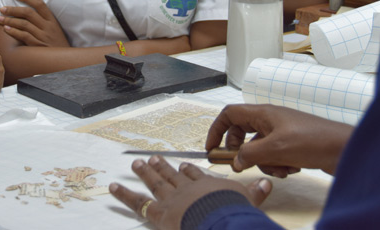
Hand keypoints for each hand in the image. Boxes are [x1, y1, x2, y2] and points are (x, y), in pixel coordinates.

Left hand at [0, 0, 69, 47]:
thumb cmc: (57, 45)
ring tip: (0, 18)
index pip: (39, 4)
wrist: (66, 60)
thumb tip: (25, 12)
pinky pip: (24, 36)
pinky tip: (6, 29)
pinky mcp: (38, 46)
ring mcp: (43, 36)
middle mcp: (48, 27)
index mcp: (52, 20)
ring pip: (24, 24)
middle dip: (13, 9)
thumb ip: (43, 21)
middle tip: (2, 8)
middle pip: (29, 13)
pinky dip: (14, 32)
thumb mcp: (54, 30)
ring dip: (10, 20)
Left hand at [109, 156, 271, 229]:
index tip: (183, 166)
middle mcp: (187, 189)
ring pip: (156, 183)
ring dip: (145, 173)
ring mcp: (171, 198)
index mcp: (207, 186)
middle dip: (162, 167)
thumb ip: (255, 193)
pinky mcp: (158, 212)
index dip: (189, 171)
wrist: (219, 221)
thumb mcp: (249, 203)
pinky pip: (137, 203)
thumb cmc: (233, 214)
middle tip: (152, 158)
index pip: (196, 176)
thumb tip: (266, 184)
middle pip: (173, 175)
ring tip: (136, 164)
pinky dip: (123, 195)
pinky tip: (113, 187)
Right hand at [206, 104, 352, 175]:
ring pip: (258, 148)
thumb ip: (249, 154)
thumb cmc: (313, 141)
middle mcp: (271, 120)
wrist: (343, 149)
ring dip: (264, 162)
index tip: (212, 147)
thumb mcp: (274, 149)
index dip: (217, 129)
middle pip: (243, 133)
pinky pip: (273, 156)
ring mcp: (281, 132)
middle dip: (242, 151)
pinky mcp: (292, 145)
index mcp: (263, 113)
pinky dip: (278, 164)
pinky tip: (291, 168)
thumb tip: (235, 161)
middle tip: (243, 164)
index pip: (230, 114)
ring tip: (279, 167)